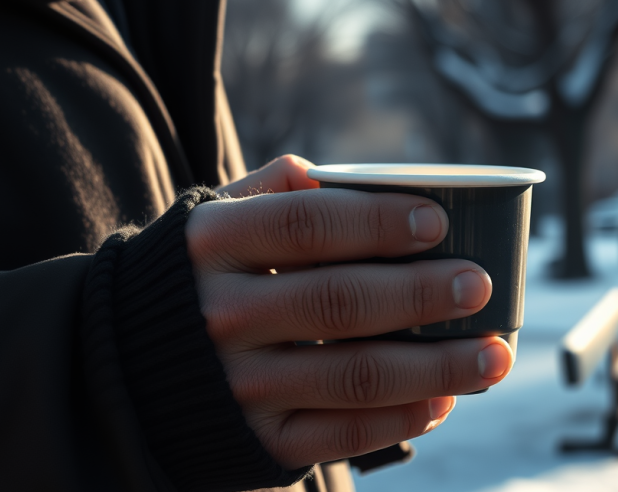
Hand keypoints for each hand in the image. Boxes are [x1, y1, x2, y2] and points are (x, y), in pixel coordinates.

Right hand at [186, 156, 513, 468]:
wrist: (123, 370)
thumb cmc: (193, 282)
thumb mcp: (211, 224)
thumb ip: (268, 195)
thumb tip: (331, 174)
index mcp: (214, 244)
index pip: (307, 223)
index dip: (378, 221)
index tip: (438, 221)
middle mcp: (222, 315)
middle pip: (340, 302)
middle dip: (423, 294)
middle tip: (481, 286)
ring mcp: (239, 385)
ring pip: (354, 375)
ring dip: (438, 367)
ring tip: (494, 354)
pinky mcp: (257, 443)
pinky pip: (341, 435)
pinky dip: (402, 419)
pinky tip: (444, 401)